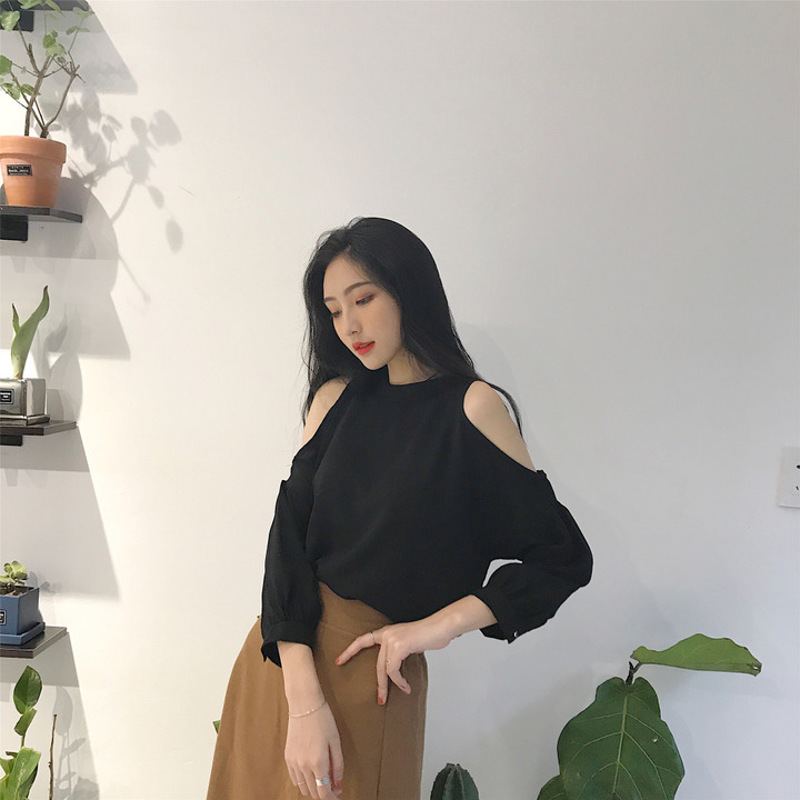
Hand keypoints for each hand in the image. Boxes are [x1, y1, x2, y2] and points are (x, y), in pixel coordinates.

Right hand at [284, 703, 343, 798]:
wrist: (304, 705)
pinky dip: (303, 781)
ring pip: (303, 788)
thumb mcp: (335, 741)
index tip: (337, 797)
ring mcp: (294, 762)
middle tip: (334, 787)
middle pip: (313, 792)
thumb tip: (338, 785)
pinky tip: (311, 773)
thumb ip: (338, 766)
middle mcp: (304, 766)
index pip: (323, 792)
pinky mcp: (288, 757)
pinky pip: (294, 779)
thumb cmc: (323, 719)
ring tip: (323, 779)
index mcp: (318, 762)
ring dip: (313, 788)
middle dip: (324, 793)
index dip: (331, 798)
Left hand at [335, 616, 454, 704]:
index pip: (363, 640)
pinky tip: (405, 686)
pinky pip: (393, 669)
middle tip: (379, 699)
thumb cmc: (430, 635)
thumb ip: (399, 650)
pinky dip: (399, 681)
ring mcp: (392, 639)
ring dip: (388, 686)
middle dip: (378, 684)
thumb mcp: (409, 642)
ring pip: (384, 669)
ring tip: (392, 697)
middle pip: (377, 663)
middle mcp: (387, 634)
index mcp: (387, 632)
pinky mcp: (399, 646)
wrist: (442, 626)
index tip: (339, 660)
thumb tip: (395, 666)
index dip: (350, 651)